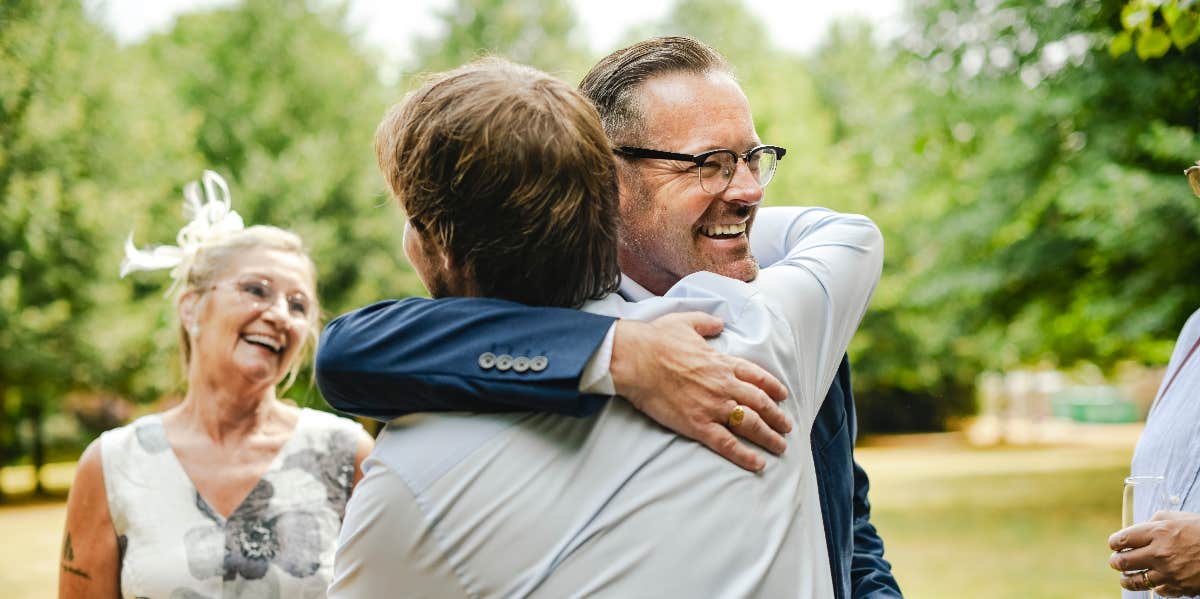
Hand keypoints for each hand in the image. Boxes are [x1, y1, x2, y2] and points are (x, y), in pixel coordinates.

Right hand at [610, 312, 791, 471]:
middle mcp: (724, 385)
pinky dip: (745, 455)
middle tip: (787, 427)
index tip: (783, 396)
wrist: (636, 359)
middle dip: (777, 417)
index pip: (757, 377)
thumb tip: (718, 323)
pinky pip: (728, 444)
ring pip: (751, 425)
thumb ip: (706, 323)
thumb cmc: (657, 340)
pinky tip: (758, 464)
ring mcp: (713, 406)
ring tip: (780, 447)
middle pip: (760, 404)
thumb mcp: (686, 322)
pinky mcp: (698, 425)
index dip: (773, 388)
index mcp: (723, 362)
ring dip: (769, 437)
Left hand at [1109, 510, 1199, 596]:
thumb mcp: (1177, 517)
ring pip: (1136, 581)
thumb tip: (1137, 530)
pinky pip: (1159, 591)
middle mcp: (1160, 554)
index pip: (1121, 540)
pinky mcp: (1180, 588)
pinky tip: (1155, 581)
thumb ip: (1153, 522)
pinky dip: (1155, 587)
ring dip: (1127, 579)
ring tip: (1125, 577)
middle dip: (1116, 561)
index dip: (1114, 543)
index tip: (1114, 545)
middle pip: (1123, 562)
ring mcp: (1169, 573)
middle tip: (1116, 561)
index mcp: (1157, 532)